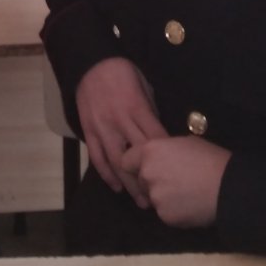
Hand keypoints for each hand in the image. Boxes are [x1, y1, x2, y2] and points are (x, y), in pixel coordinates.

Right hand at [74, 57, 166, 206]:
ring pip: (117, 162)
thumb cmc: (123, 72)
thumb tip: (160, 136)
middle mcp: (119, 121)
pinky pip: (97, 157)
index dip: (166, 158)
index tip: (176, 175)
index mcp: (136, 108)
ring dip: (129, 184)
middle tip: (161, 198)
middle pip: (137, 156)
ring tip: (141, 201)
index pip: (155, 138)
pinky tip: (116, 187)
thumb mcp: (144, 86)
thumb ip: (150, 112)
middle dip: (149, 179)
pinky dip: (106, 174)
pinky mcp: (89, 131)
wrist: (90, 63)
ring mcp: (102, 128)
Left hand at [118, 136, 230, 228]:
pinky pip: (165, 213)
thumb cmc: (210, 158)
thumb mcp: (185, 142)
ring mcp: (156, 197)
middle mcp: (147, 174)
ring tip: (186, 193)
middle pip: (140, 180)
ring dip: (163, 196)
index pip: (126, 161)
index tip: (146, 167)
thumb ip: (165, 150)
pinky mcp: (165, 216)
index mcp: (150, 151)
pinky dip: (174, 210)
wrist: (229, 187)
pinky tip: (190, 205)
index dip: (135, 164)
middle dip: (152, 181)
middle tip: (173, 181)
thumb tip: (161, 157)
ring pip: (153, 198)